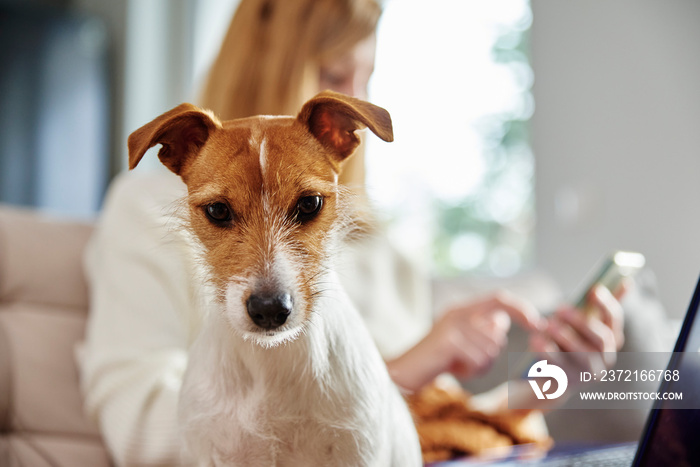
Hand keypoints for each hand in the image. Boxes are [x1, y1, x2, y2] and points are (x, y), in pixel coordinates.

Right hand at [387, 291, 543, 391]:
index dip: (521, 309)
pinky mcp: (448, 341)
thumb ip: (482, 330)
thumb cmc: (437, 360)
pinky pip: (478, 359)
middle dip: (490, 355)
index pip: (499, 298)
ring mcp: (452, 325)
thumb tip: (502, 322)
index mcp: (462, 309)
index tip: (537, 324)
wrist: (404, 372)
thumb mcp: (463, 342)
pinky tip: (453, 369)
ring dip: (479, 364)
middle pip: (497, 333)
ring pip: (490, 349)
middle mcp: (457, 312)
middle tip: (468, 361)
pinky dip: (469, 370)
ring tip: (457, 364)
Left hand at [529, 282, 627, 372]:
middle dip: (581, 322)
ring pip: (583, 354)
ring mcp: (588, 372)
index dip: (606, 304)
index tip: (594, 289)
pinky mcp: (570, 382)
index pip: (614, 320)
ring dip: (564, 337)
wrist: (549, 377)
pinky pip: (561, 367)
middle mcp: (605, 358)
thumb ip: (596, 306)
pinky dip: (547, 352)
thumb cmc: (566, 343)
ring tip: (546, 325)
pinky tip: (536, 340)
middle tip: (560, 308)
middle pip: (602, 339)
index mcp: (610, 339)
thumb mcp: (579, 324)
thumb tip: (625, 282)